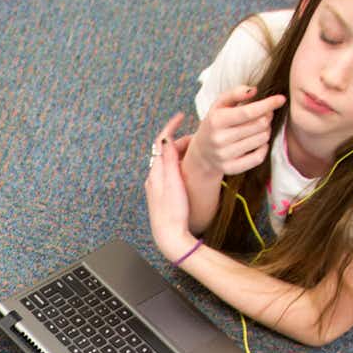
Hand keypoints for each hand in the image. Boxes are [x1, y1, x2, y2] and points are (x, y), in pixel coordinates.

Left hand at [142, 114, 195, 261]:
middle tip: (198, 139)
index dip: (171, 127)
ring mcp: (158, 185)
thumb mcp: (173, 183)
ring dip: (183, 152)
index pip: (161, 142)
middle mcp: (154, 177)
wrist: (169, 236)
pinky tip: (191, 167)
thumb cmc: (172, 212)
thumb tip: (166, 138)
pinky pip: (172, 171)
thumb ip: (170, 160)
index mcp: (156, 172)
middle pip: (167, 150)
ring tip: (198, 150)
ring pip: (170, 160)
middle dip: (182, 141)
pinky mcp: (163, 193)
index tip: (181, 116)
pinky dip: (181, 163)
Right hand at [186, 85, 284, 182]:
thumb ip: (234, 93)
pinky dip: (264, 147)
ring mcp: (225, 156)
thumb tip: (254, 90)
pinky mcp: (231, 168)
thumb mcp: (218, 105)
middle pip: (259, 125)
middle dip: (267, 117)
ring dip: (266, 131)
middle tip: (266, 115)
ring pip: (262, 140)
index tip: (281, 99)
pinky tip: (260, 142)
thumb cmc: (215, 123)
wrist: (201, 153)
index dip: (268, 105)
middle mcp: (219, 139)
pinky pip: (259, 157)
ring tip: (260, 128)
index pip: (248, 112)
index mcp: (216, 121)